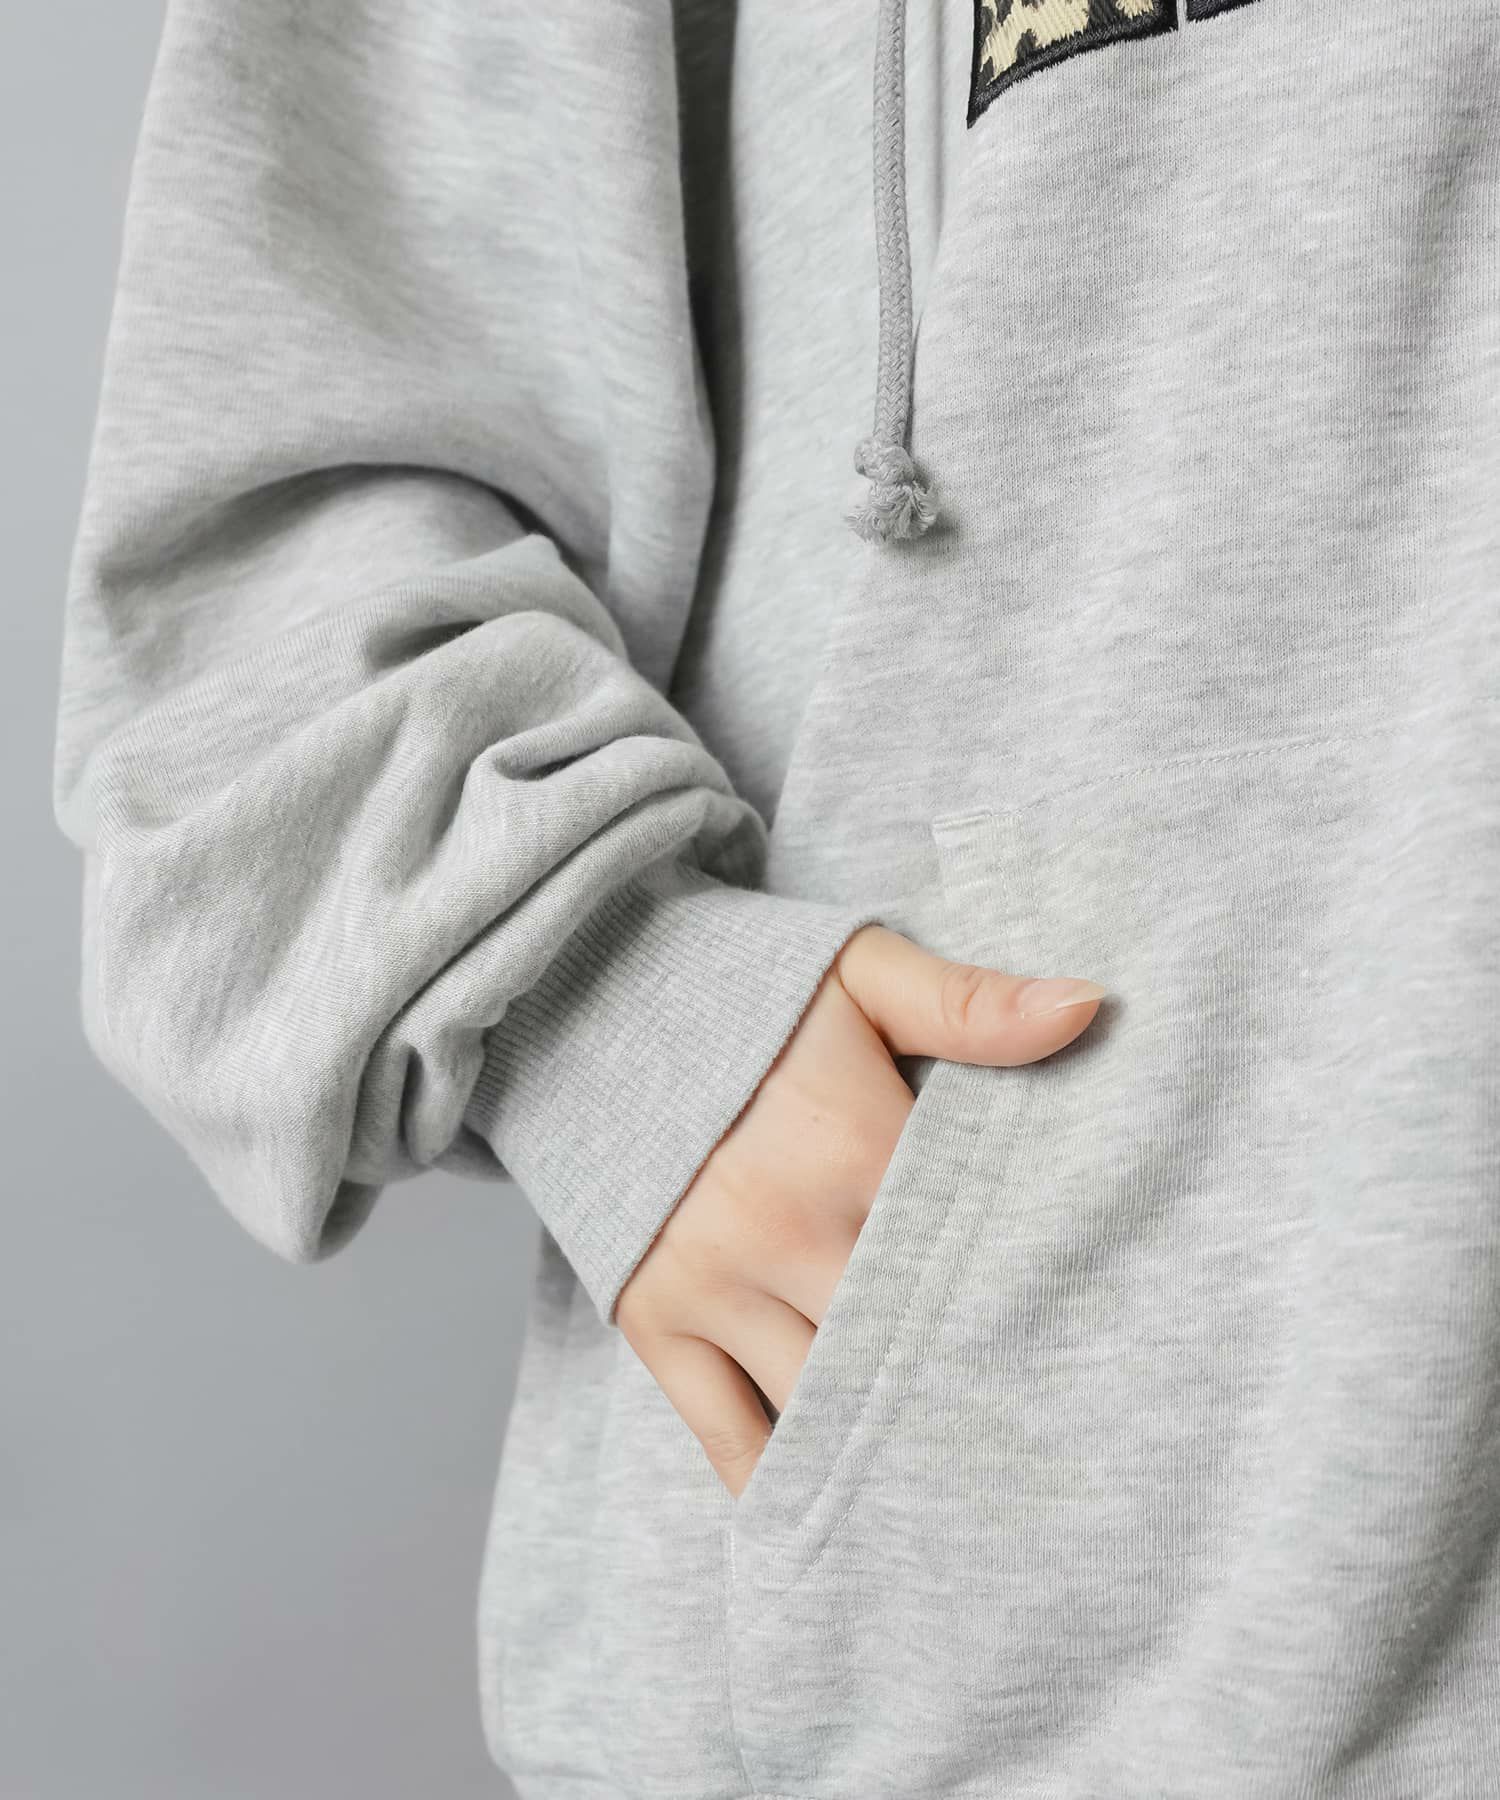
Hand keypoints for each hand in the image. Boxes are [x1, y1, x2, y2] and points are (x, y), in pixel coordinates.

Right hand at [613, 923, 1106, 1497]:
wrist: (589, 1000)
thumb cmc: (743, 989)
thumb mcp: (859, 973)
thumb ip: (969, 1003)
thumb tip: (1085, 1007)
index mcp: (860, 1153)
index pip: (968, 1260)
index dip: (1021, 1307)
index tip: (1075, 1352)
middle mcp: (791, 1234)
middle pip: (906, 1349)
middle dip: (964, 1390)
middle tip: (1036, 1447)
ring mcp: (717, 1285)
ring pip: (826, 1406)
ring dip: (885, 1444)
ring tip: (957, 1491)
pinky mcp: (655, 1319)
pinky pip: (727, 1433)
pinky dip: (780, 1483)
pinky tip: (831, 1518)